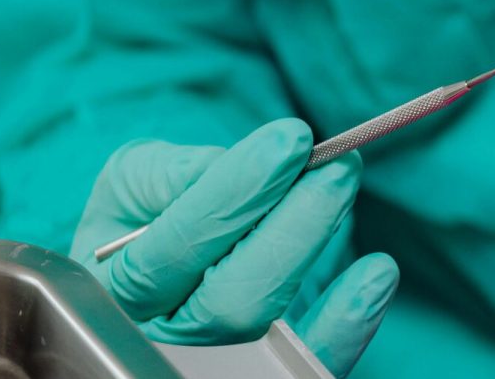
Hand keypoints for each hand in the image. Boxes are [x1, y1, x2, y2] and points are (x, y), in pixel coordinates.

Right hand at [69, 118, 398, 376]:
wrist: (160, 251)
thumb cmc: (147, 211)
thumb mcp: (134, 179)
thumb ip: (167, 174)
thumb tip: (223, 171)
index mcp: (115, 284)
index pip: (173, 246)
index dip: (236, 191)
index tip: (291, 139)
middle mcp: (164, 330)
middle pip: (229, 298)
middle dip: (290, 225)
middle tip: (334, 164)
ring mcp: (219, 357)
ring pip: (267, 319)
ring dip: (314, 247)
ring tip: (343, 181)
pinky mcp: (271, 366)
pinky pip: (312, 360)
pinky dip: (348, 321)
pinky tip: (378, 272)